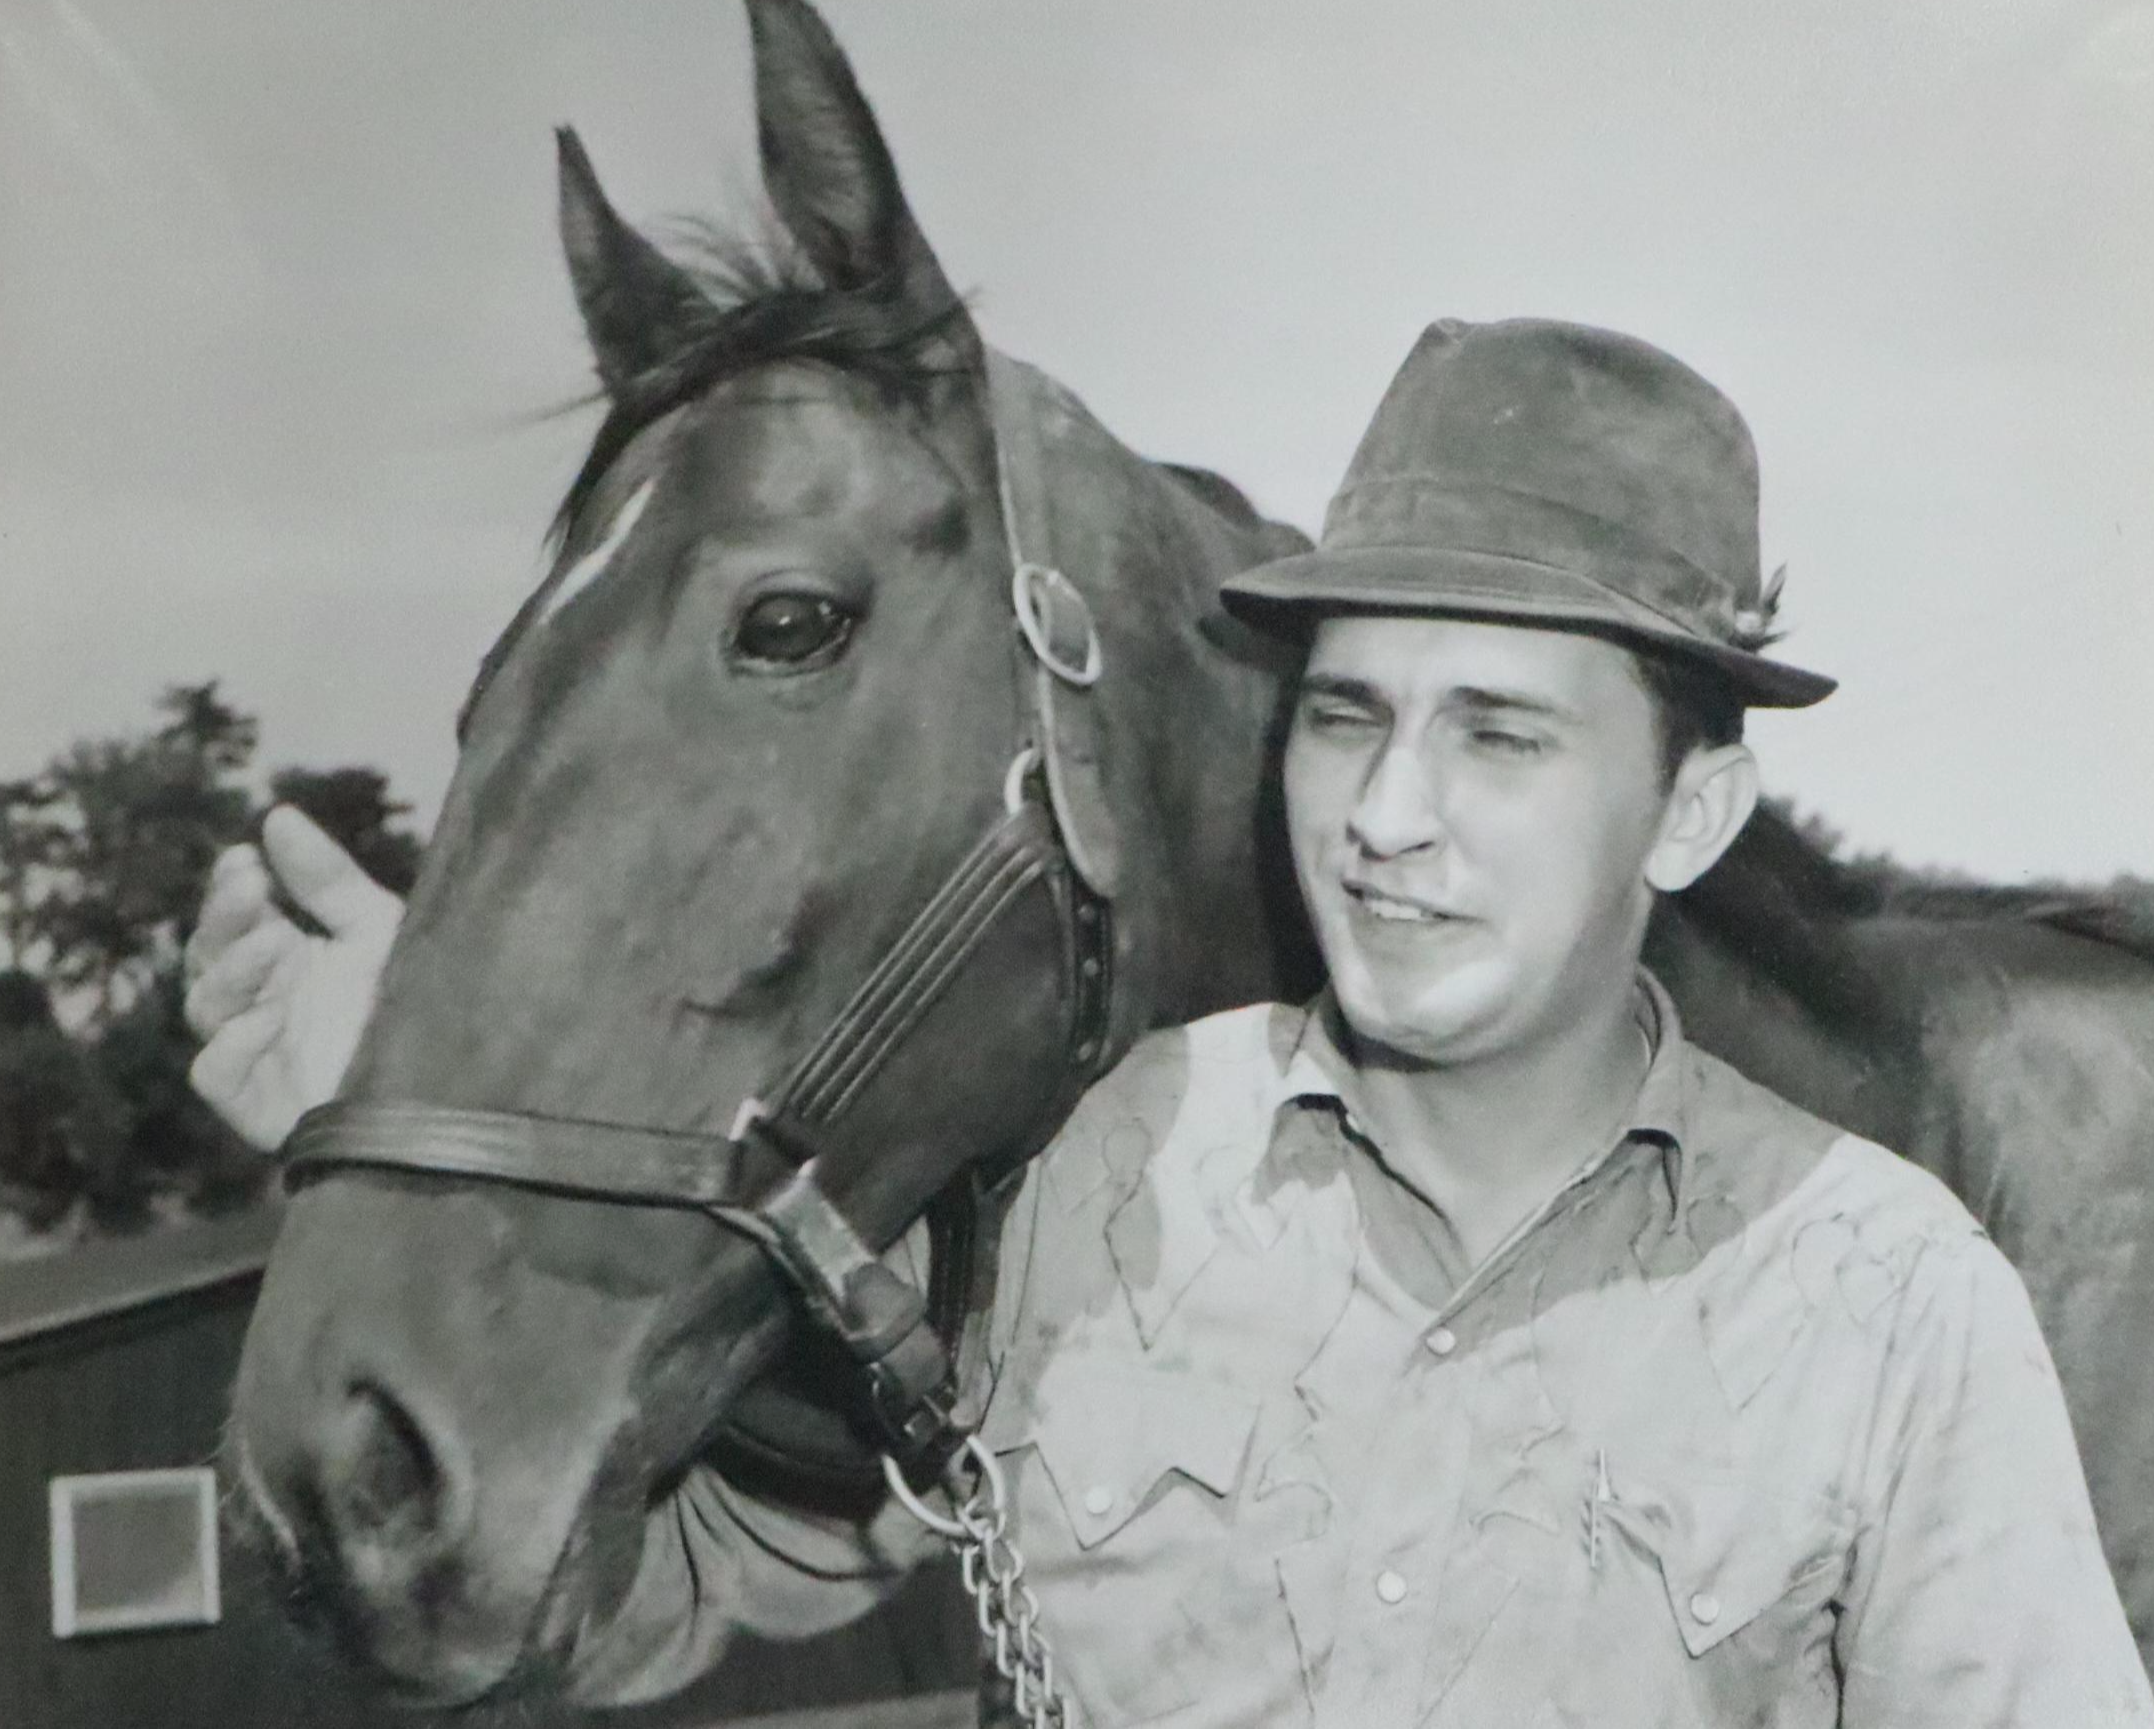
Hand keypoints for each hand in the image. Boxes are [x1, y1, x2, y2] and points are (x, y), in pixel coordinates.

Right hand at [185, 805, 404, 1151]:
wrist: (458, 1092)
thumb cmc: (416, 1009)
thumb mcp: (379, 930)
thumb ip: (328, 880)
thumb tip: (276, 815)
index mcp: (282, 959)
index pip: (232, 918)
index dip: (229, 887)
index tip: (246, 856)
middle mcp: (260, 1003)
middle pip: (209, 956)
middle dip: (224, 919)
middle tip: (250, 885)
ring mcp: (257, 1054)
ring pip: (206, 1008)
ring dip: (233, 971)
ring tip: (273, 943)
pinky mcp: (259, 1106)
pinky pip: (215, 1073)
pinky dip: (232, 1044)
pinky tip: (267, 1017)